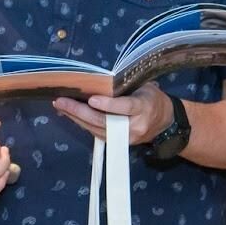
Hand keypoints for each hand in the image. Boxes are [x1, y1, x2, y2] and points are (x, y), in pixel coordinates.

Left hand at [53, 83, 171, 144]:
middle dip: (80, 111)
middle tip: (61, 101)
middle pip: (104, 121)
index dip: (108, 105)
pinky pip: (96, 132)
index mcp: (144, 108)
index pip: (125, 107)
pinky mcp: (117, 143)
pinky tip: (69, 113)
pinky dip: (81, 122)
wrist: (164, 123)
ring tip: (60, 105)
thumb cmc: (151, 99)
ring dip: (75, 117)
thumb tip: (96, 81)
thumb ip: (123, 86)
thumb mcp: (144, 87)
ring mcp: (125, 138)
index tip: (91, 100)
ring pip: (96, 129)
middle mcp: (134, 126)